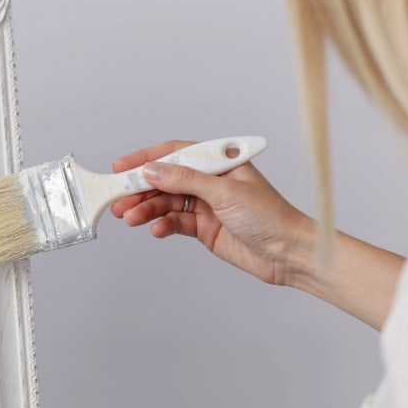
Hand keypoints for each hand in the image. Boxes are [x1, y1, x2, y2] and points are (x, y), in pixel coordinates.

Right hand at [110, 140, 312, 285]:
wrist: (288, 254)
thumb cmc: (270, 216)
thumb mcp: (225, 192)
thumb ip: (186, 180)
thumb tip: (153, 170)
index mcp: (219, 162)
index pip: (175, 154)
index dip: (147, 158)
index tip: (121, 167)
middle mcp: (210, 181)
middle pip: (166, 180)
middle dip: (140, 189)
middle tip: (118, 199)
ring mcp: (206, 205)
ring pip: (167, 203)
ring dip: (147, 209)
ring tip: (129, 218)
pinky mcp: (204, 228)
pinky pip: (175, 223)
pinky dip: (163, 226)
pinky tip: (156, 230)